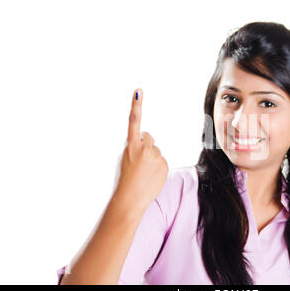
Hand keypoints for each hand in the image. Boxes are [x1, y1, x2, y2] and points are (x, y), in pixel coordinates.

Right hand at [114, 88, 168, 210]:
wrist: (130, 199)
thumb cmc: (125, 180)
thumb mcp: (125, 159)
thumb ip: (135, 148)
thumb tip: (148, 143)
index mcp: (130, 146)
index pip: (133, 122)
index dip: (136, 106)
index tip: (138, 91)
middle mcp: (144, 148)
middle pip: (149, 138)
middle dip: (146, 146)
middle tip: (139, 162)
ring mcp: (156, 156)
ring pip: (156, 151)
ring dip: (152, 159)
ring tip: (144, 173)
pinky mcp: (164, 165)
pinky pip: (162, 161)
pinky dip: (158, 167)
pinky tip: (151, 176)